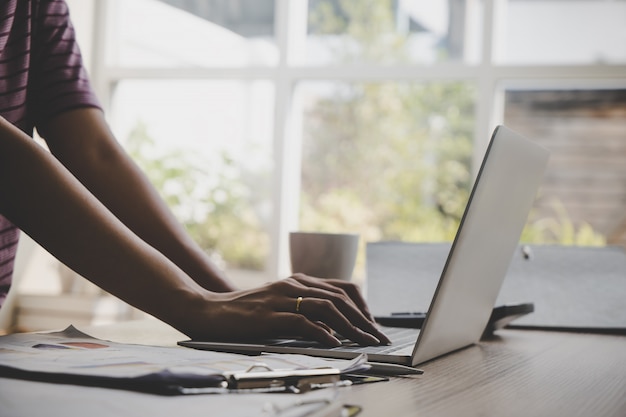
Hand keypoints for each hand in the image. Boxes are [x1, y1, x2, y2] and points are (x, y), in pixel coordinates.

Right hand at [183, 274, 390, 345]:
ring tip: (365, 342)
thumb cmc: (247, 311)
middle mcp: (294, 285)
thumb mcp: (281, 304)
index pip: (342, 288)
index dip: (363, 306)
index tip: (374, 325)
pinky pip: (303, 322)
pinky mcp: (270, 315)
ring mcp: (282, 298)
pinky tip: (335, 344)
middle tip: (379, 338)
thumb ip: (305, 308)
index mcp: (299, 280)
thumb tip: (335, 326)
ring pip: (327, 308)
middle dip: (364, 320)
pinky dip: (323, 333)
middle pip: (340, 298)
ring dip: (351, 326)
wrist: (211, 310)